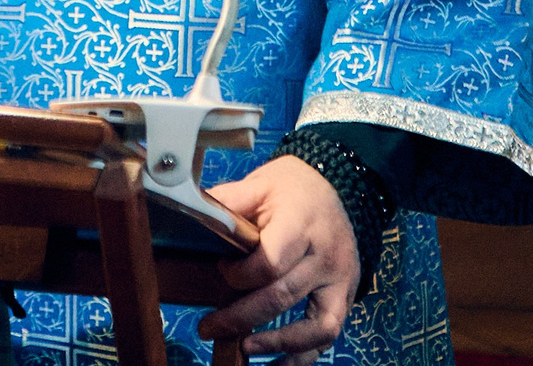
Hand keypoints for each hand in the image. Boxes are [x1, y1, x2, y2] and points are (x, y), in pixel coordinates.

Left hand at [195, 155, 358, 362]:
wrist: (335, 185)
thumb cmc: (290, 188)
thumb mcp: (258, 184)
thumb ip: (228, 203)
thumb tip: (187, 214)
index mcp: (301, 223)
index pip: (270, 263)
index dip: (239, 275)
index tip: (221, 268)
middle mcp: (326, 255)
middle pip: (283, 296)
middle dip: (240, 317)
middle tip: (207, 327)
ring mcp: (340, 279)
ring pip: (315, 325)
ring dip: (277, 344)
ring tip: (244, 350)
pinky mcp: (345, 295)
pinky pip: (329, 335)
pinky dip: (303, 357)